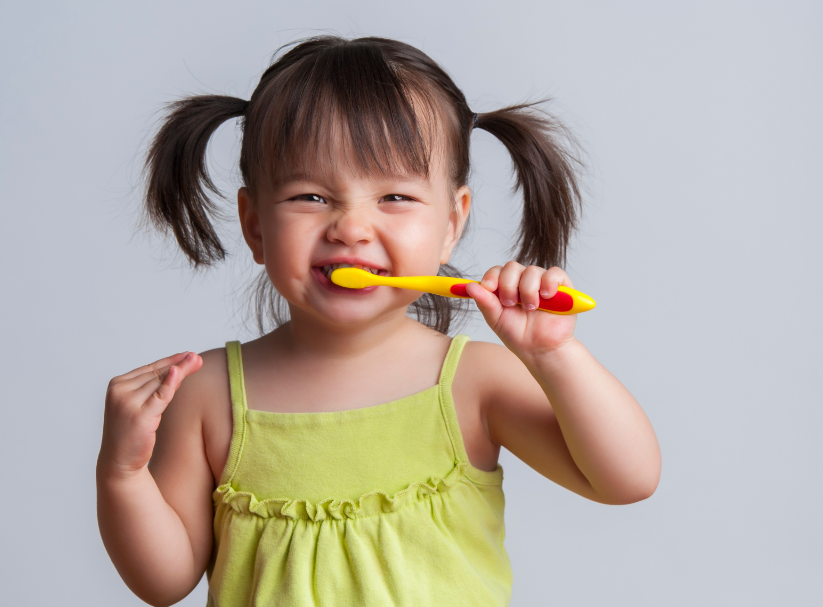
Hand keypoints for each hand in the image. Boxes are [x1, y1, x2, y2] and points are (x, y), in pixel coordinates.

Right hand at [99, 351, 202, 479]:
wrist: (119, 462)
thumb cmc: (131, 433)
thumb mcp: (142, 406)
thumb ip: (156, 388)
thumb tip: (178, 370)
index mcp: (117, 385)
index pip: (149, 369)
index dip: (170, 361)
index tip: (188, 355)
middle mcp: (119, 391)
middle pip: (156, 374)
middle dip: (179, 365)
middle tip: (197, 357)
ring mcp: (128, 403)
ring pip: (160, 382)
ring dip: (180, 371)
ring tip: (197, 361)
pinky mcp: (139, 415)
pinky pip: (160, 396)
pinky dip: (170, 383)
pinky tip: (179, 372)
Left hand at [465, 262, 577, 360]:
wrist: (540, 350)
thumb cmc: (518, 335)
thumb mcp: (496, 319)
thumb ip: (484, 302)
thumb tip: (469, 286)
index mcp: (506, 287)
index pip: (497, 271)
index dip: (491, 276)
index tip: (489, 288)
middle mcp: (523, 281)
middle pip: (512, 267)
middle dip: (508, 285)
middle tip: (510, 304)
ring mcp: (542, 282)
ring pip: (532, 270)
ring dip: (528, 290)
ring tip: (530, 308)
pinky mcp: (561, 287)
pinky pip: (554, 273)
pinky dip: (549, 283)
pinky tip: (546, 297)